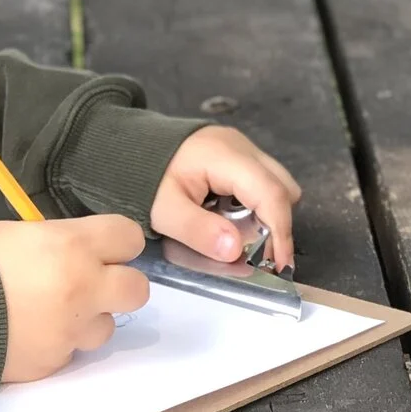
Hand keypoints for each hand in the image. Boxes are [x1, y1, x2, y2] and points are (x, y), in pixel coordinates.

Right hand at [0, 215, 150, 382]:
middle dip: (118, 285)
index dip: (117, 243)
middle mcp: (84, 289)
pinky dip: (56, 344)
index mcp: (73, 246)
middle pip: (137, 290)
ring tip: (49, 314)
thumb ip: (56, 241)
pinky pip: (70, 352)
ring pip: (106, 327)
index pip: (130, 237)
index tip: (103, 248)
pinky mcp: (54, 363)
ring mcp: (71, 331)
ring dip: (86, 320)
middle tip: (91, 285)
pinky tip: (26, 335)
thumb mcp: (16, 233)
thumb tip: (74, 251)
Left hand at [151, 125, 301, 272]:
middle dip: (277, 224)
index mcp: (225, 156)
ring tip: (243, 238)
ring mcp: (242, 147)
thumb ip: (199, 230)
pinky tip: (233, 220)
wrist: (128, 148)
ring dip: (267, 214)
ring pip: (276, 184)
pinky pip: (261, 181)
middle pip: (282, 187)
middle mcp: (242, 146)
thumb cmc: (142, 179)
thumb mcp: (164, 211)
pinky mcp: (237, 154)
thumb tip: (236, 251)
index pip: (270, 193)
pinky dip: (256, 205)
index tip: (279, 265)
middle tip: (260, 255)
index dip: (281, 232)